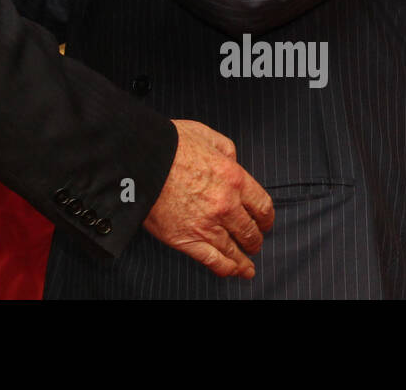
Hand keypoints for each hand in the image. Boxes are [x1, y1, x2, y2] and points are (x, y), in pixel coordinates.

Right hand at [144, 119, 274, 278]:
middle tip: (254, 241)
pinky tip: (234, 271)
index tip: (264, 223)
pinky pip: (214, 261)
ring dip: (244, 258)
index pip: (262, 207)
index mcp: (233, 178)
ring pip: (235, 250)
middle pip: (251, 231)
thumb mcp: (205, 134)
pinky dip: (227, 269)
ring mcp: (207, 225)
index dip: (266, 218)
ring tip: (247, 265)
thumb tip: (233, 161)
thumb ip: (226, 149)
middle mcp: (226, 205)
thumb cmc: (168, 144)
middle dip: (255, 239)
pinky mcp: (187, 240)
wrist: (139, 159)